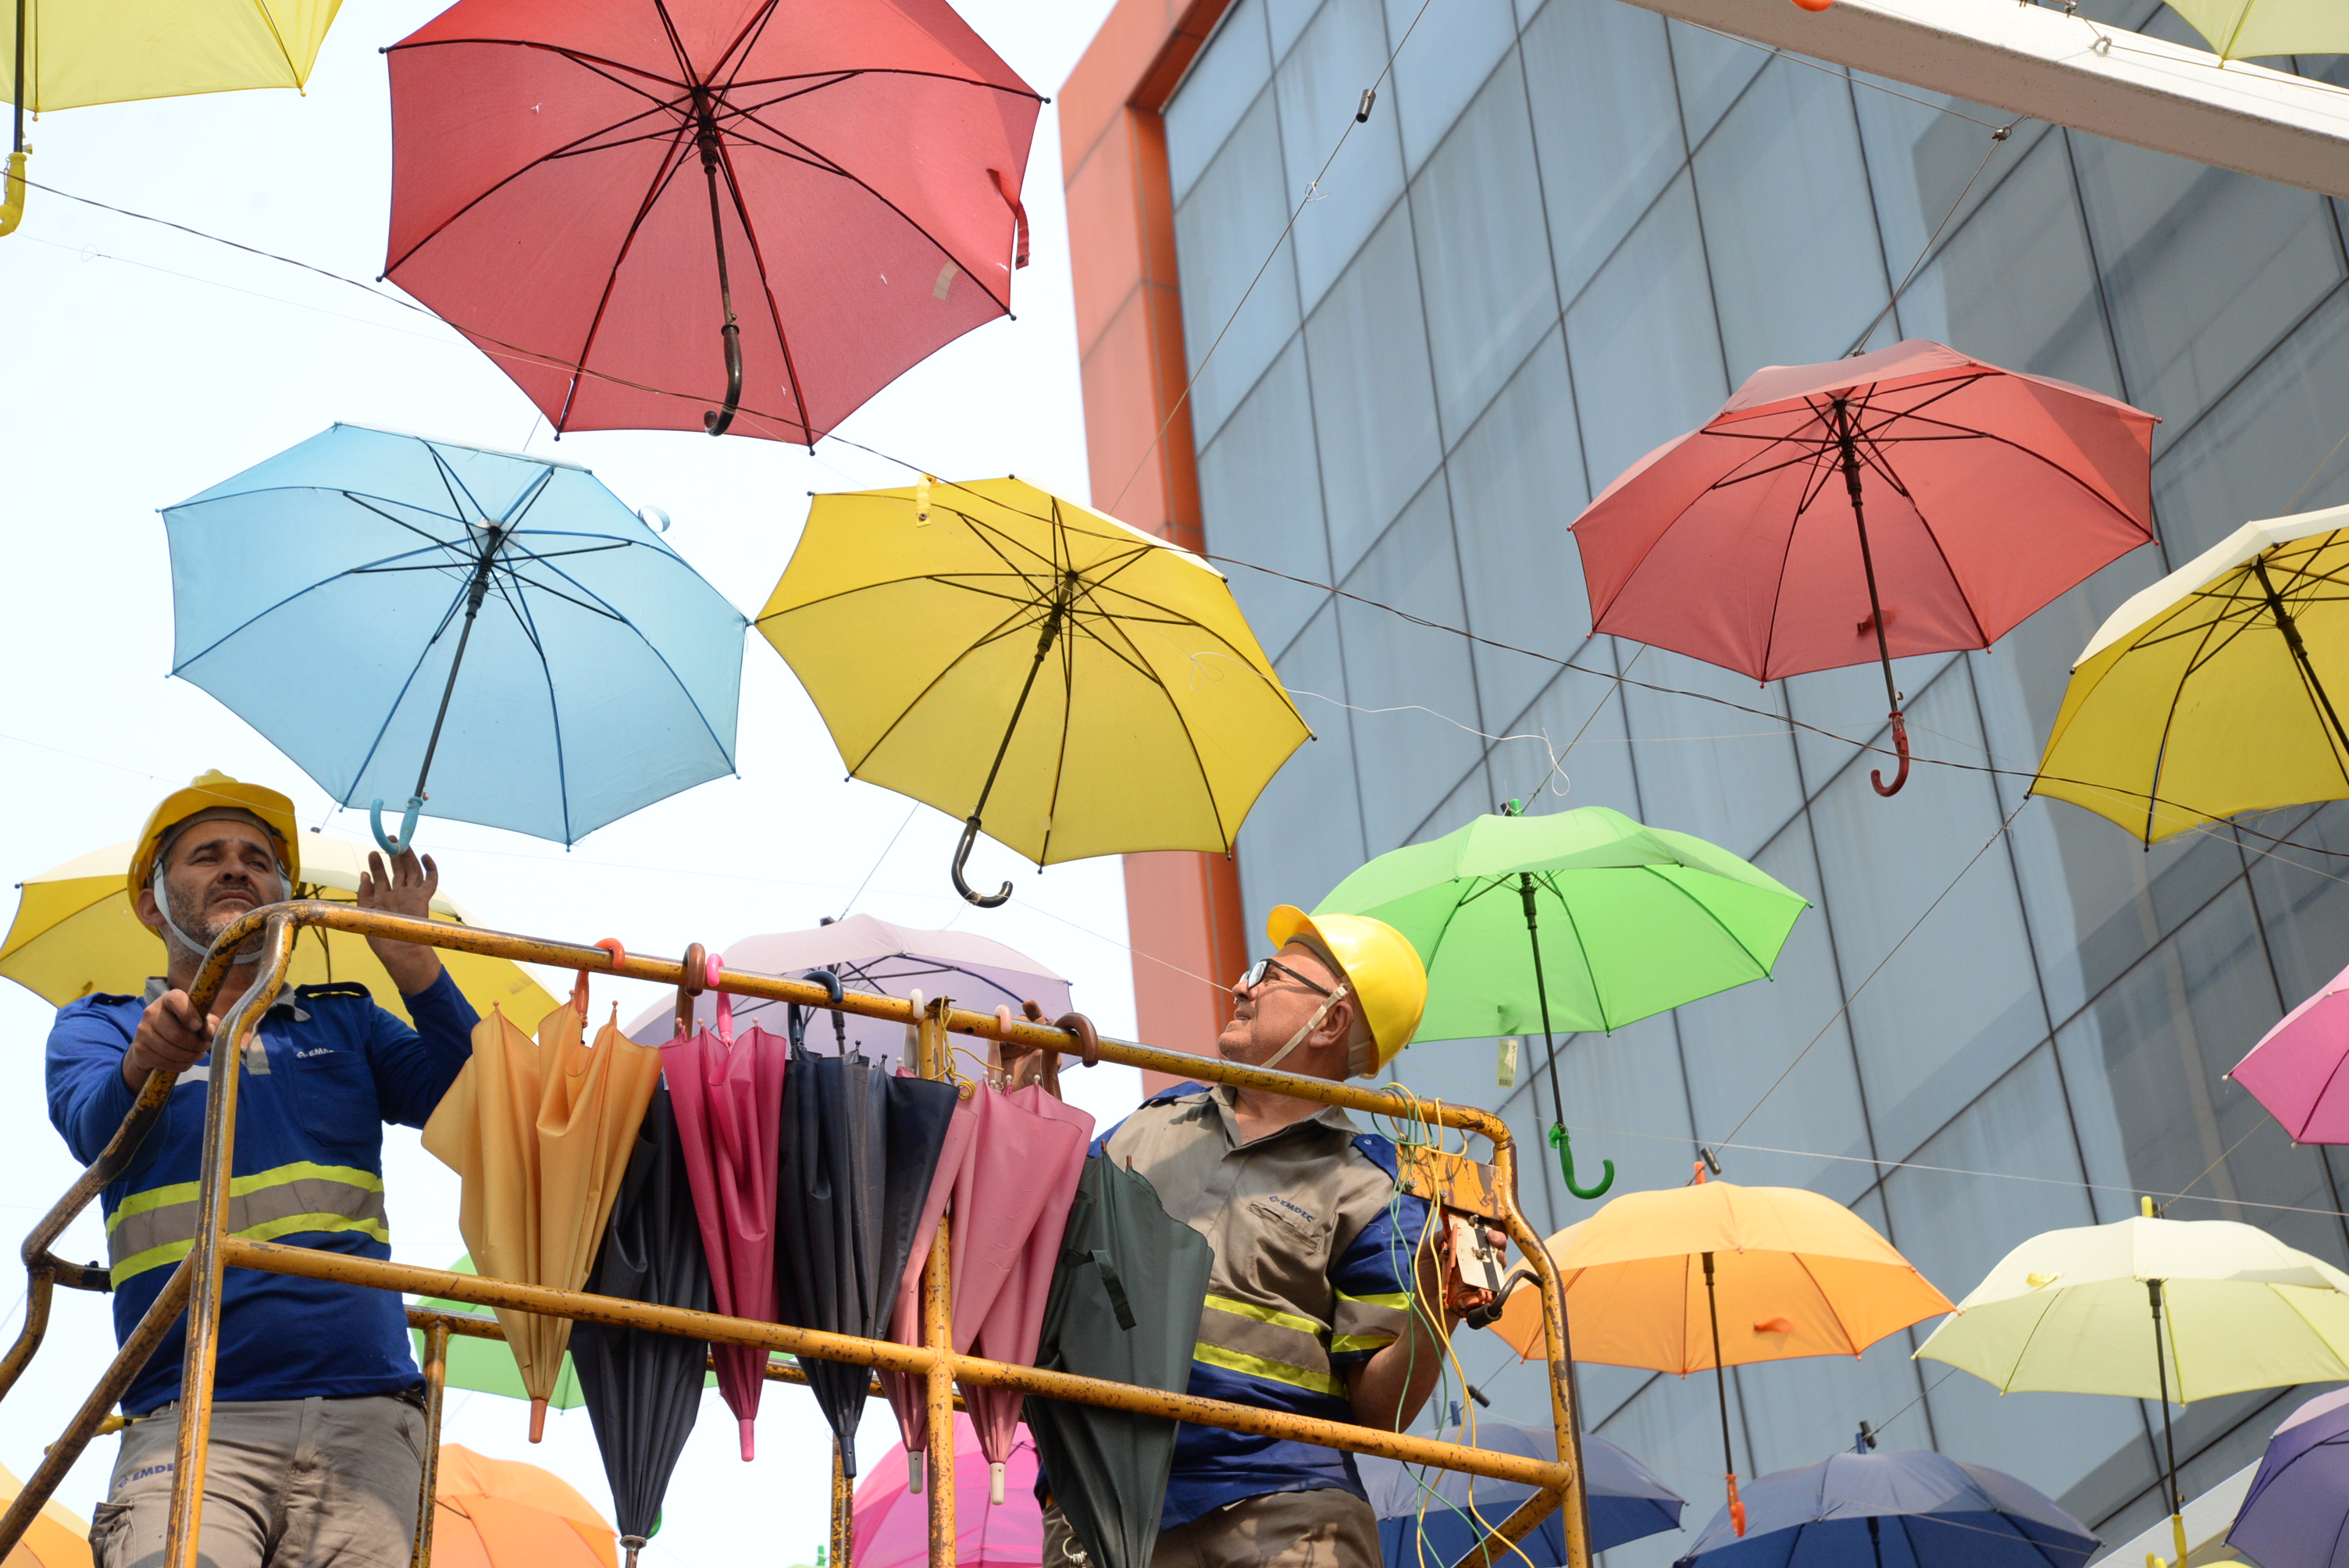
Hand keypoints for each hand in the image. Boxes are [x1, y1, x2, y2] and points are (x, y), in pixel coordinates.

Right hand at [125, 990, 215, 1088]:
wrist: (154, 1043)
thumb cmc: (184, 1026)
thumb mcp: (200, 1020)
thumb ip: (209, 1022)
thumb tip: (208, 1030)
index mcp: (168, 999)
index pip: (176, 1000)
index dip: (189, 1014)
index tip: (198, 1026)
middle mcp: (151, 1012)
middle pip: (177, 1034)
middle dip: (196, 1045)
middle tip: (205, 1047)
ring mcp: (143, 1030)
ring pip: (171, 1051)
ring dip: (190, 1056)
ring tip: (198, 1054)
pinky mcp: (139, 1049)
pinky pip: (164, 1062)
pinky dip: (180, 1065)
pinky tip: (186, 1061)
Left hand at [359, 849, 445, 996]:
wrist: (398, 951)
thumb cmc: (381, 937)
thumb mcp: (364, 912)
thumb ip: (364, 893)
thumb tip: (364, 874)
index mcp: (385, 899)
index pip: (382, 877)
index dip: (377, 865)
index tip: (372, 853)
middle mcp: (399, 895)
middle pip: (398, 869)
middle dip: (393, 854)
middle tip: (389, 839)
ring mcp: (412, 895)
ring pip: (412, 870)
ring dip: (407, 855)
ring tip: (400, 842)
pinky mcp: (423, 898)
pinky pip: (431, 880)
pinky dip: (430, 867)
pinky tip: (424, 856)